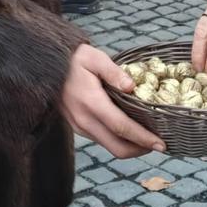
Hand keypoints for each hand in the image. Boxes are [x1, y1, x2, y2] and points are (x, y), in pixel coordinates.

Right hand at [60, 44, 165, 158]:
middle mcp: (84, 120)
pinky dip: (120, 141)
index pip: (121, 127)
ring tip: (149, 139)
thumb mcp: (94, 57)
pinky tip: (131, 132)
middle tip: (160, 145)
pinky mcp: (78, 128)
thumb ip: (114, 72)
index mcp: (91, 102)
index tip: (161, 143)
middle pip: (117, 147)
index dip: (143, 138)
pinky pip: (102, 140)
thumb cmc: (73, 58)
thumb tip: (132, 86)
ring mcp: (80, 126)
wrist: (45, 66)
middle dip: (141, 150)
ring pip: (110, 147)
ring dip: (131, 147)